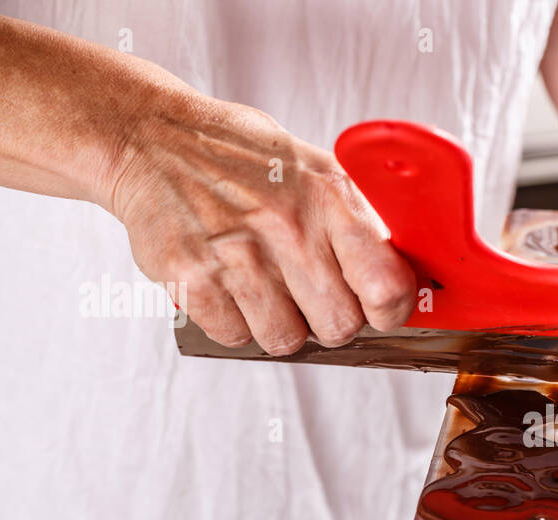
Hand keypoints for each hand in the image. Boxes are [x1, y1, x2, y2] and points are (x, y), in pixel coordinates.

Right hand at [108, 93, 415, 353]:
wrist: (153, 140)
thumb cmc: (244, 160)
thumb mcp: (317, 169)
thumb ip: (361, 222)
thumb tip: (403, 278)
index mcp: (330, 198)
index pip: (387, 287)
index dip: (391, 309)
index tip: (382, 307)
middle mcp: (287, 228)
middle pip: (339, 326)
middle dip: (330, 318)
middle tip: (311, 291)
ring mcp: (237, 256)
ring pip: (287, 340)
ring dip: (280, 324)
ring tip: (265, 284)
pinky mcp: (191, 280)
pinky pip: (236, 336)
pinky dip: (234, 321)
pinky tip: (228, 284)